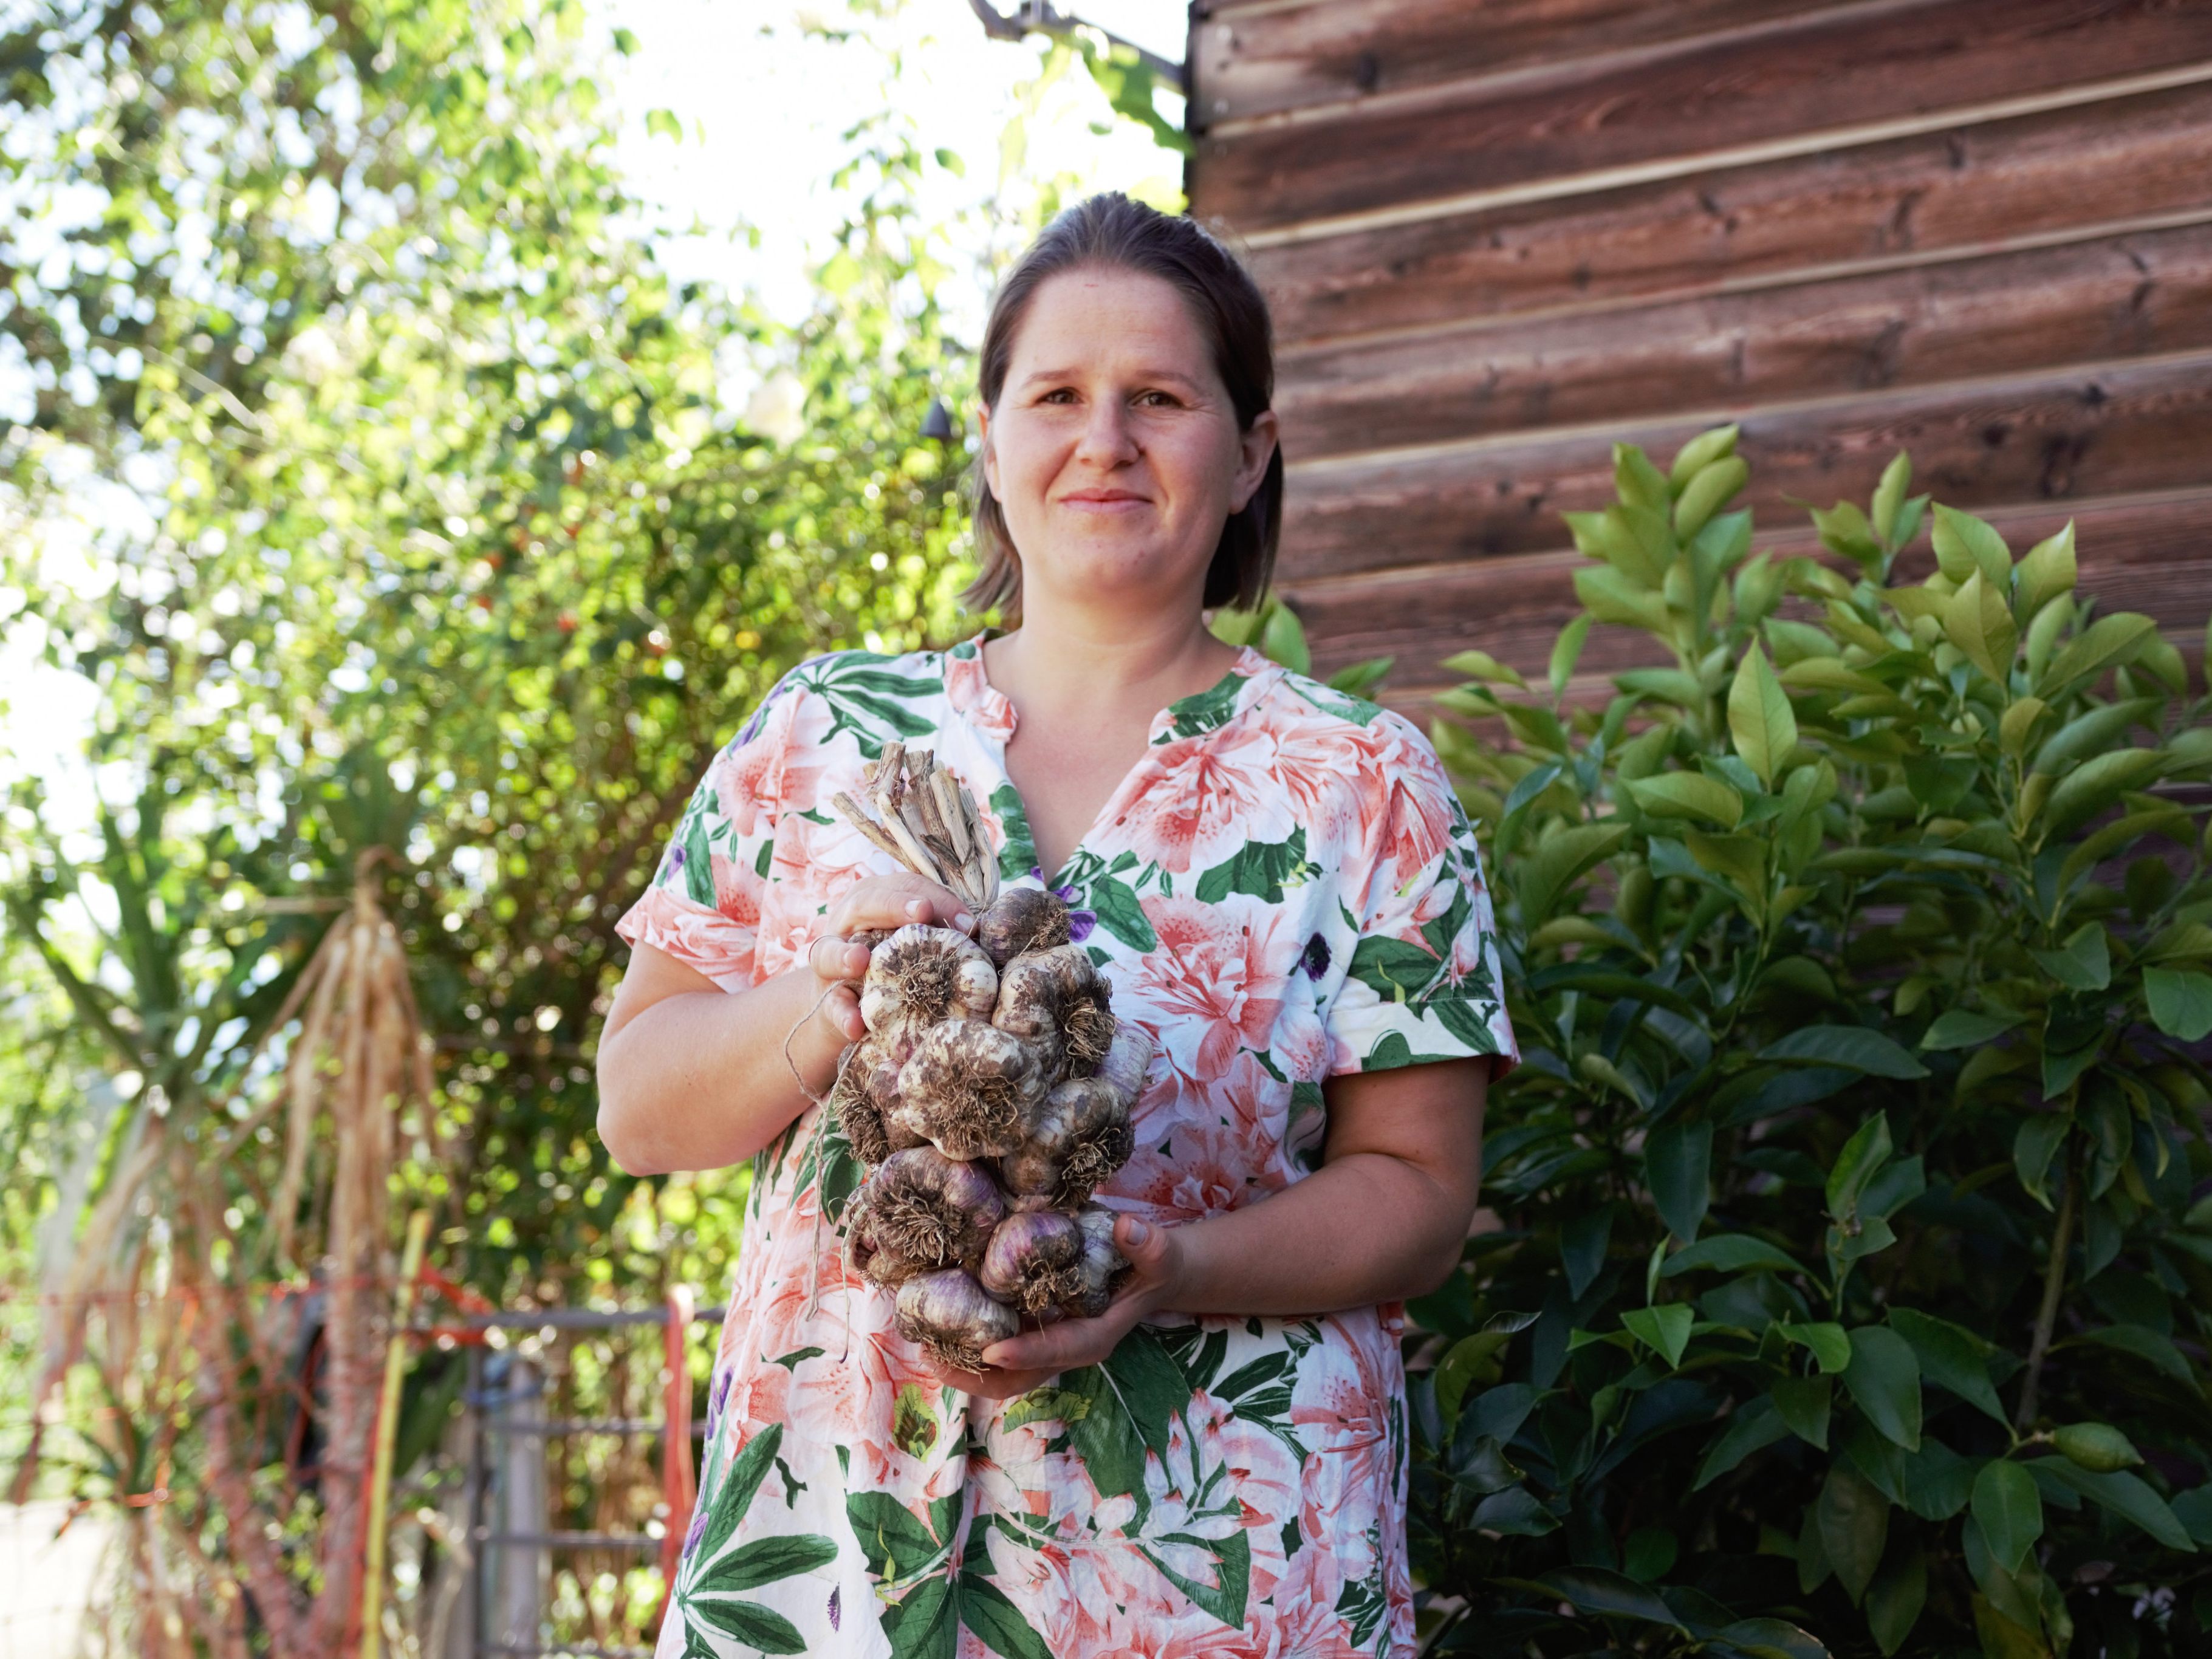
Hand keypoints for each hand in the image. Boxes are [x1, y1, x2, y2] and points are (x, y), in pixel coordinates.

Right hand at [804, 873, 972, 1044]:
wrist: (853, 1010)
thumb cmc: (895, 965)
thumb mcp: (915, 942)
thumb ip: (939, 931)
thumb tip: (978, 931)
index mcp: (874, 901)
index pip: (903, 887)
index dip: (936, 898)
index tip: (968, 922)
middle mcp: (847, 925)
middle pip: (863, 905)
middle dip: (893, 906)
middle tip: (921, 912)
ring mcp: (829, 963)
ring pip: (826, 952)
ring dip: (844, 955)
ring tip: (860, 960)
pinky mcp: (825, 1001)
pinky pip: (831, 1006)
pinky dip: (843, 1015)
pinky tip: (856, 1025)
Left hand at [921, 1215, 1183, 1399]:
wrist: (1154, 1278)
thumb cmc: (1154, 1266)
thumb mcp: (1159, 1253)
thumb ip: (1147, 1244)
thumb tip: (1128, 1226)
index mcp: (1096, 1337)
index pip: (1058, 1350)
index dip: (1026, 1352)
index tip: (991, 1350)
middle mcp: (1068, 1350)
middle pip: (1020, 1377)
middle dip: (977, 1374)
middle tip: (932, 1355)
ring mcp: (1050, 1347)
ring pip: (1004, 1372)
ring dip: (966, 1367)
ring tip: (925, 1347)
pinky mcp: (1037, 1335)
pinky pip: (1001, 1353)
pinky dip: (971, 1348)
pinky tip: (941, 1328)